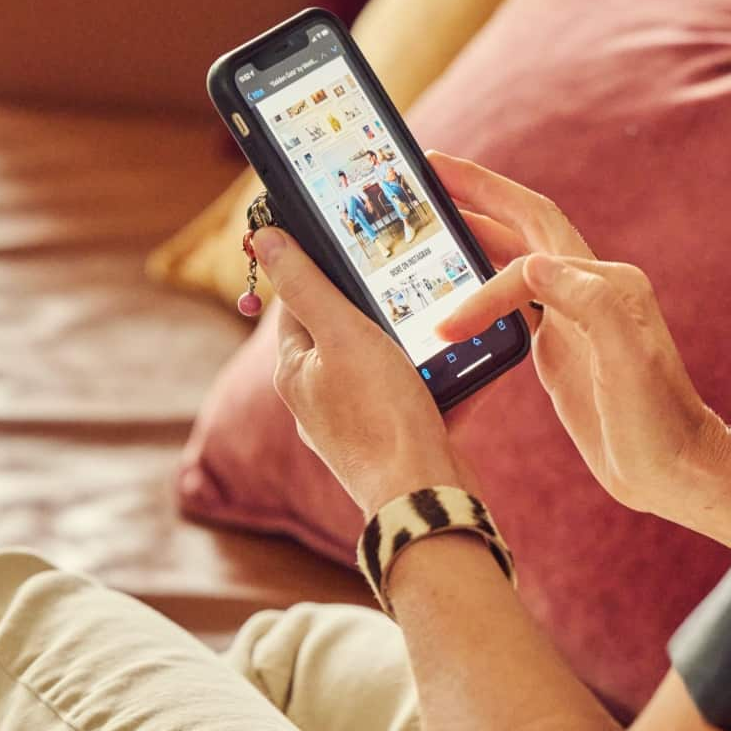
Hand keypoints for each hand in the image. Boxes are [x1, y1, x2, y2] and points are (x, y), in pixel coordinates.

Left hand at [251, 226, 469, 514]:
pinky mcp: (396, 441)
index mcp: (295, 372)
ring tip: (443, 326)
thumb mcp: (342, 334)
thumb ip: (306, 284)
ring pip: (386, 366)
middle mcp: (318, 400)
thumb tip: (264, 237)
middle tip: (411, 287)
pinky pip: (417, 397)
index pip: (297, 305)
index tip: (357, 251)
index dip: (324, 274)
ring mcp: (357, 425)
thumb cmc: (380, 416)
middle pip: (345, 334)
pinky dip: (440, 380)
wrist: (425, 493)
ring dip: (415, 346)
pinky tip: (466, 365)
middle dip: (379, 312)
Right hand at [423, 151, 730, 517]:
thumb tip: (533, 264)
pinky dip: (480, 289)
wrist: (675, 471)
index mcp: (608, 284)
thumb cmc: (657, 422)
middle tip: (429, 170)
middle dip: (479, 195)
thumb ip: (590, 303)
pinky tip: (452, 292)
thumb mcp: (627, 361)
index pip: (531, 258)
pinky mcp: (562, 348)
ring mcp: (576, 318)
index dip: (485, 283)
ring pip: (515, 260)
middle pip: (526, 225)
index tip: (450, 321)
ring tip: (430, 217)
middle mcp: (592, 290)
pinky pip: (514, 303)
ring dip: (474, 236)